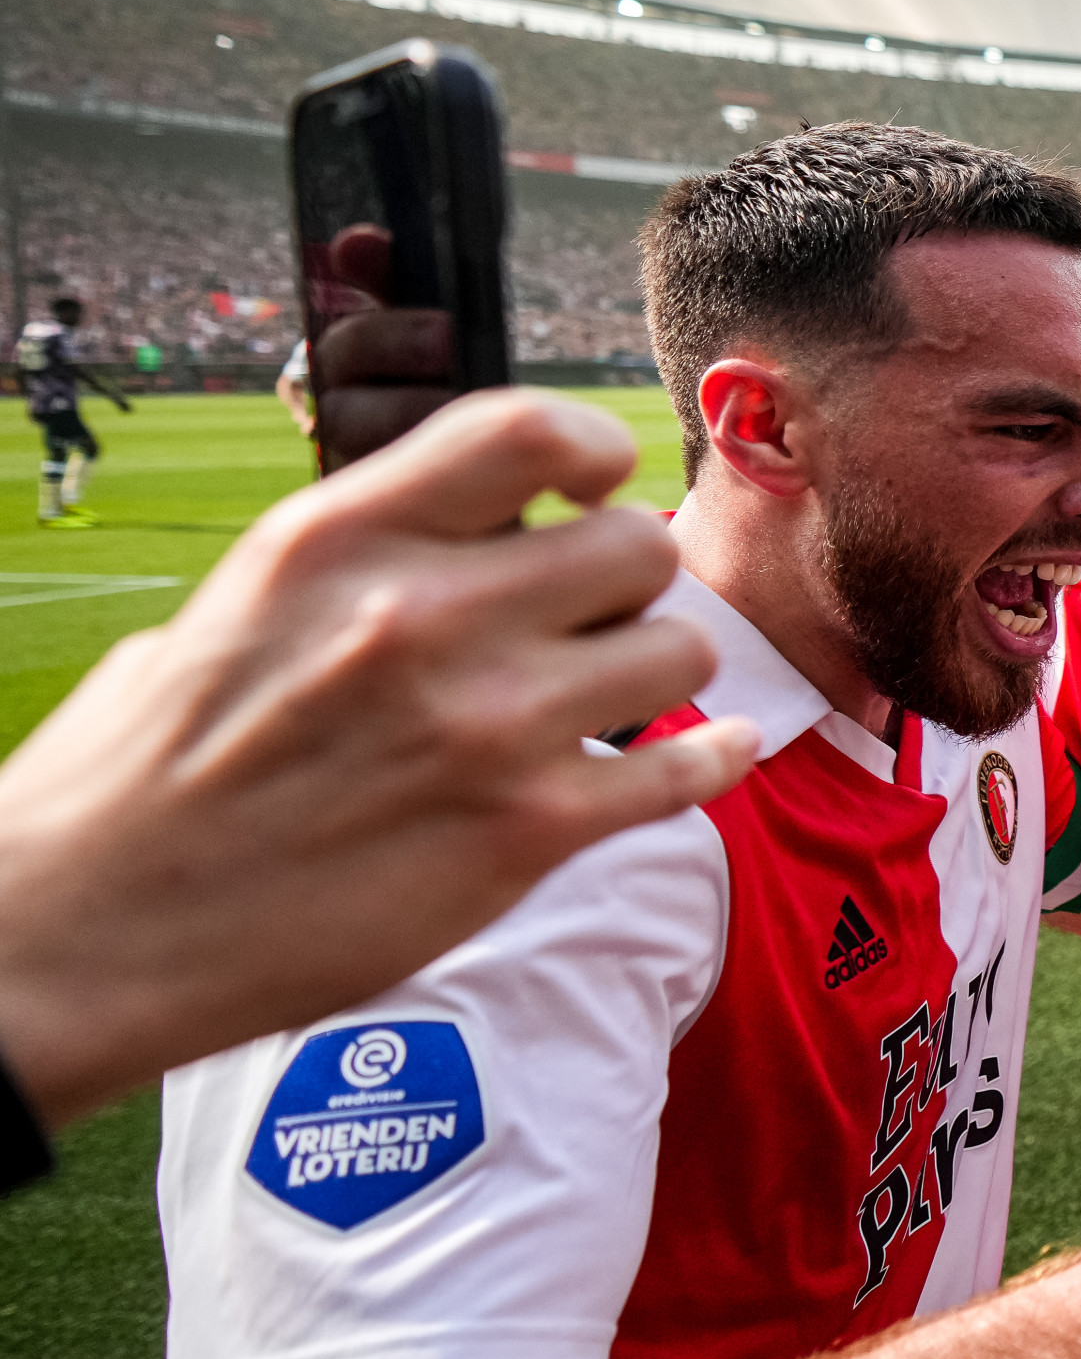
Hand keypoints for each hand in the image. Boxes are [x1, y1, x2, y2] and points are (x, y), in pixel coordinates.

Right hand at [0, 388, 750, 1131]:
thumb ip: (367, 558)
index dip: (591, 453)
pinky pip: (688, 771)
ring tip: (606, 699)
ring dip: (656, 672)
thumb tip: (473, 530)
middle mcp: (424, 615)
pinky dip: (714, 761)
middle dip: (624, 581)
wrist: (88, 928)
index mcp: (341, 537)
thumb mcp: (238, 603)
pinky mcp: (526, 833)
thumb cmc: (144, 767)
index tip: (588, 491)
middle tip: (587, 621)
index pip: (533, 431)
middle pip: (635, 543)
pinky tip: (713, 754)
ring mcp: (486, 726)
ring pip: (679, 649)